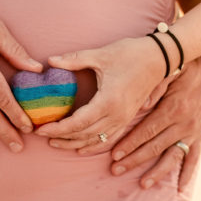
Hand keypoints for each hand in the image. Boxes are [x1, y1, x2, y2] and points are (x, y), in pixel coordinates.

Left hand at [34, 37, 166, 150]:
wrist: (159, 58)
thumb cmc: (131, 53)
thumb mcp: (101, 55)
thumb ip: (74, 60)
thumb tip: (50, 61)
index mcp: (108, 101)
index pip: (78, 123)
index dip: (58, 128)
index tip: (40, 129)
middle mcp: (117, 115)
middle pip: (84, 135)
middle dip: (62, 138)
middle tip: (41, 135)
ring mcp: (124, 119)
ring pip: (96, 140)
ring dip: (74, 143)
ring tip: (55, 142)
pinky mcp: (128, 118)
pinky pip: (108, 138)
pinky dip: (93, 145)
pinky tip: (80, 147)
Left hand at [110, 51, 200, 190]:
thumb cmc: (187, 66)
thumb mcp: (171, 70)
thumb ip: (155, 87)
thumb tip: (141, 105)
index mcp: (173, 108)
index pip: (147, 131)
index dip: (130, 144)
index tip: (114, 154)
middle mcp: (184, 123)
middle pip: (155, 147)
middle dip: (134, 160)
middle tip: (115, 170)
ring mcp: (193, 131)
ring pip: (173, 156)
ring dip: (157, 172)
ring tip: (143, 184)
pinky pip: (195, 156)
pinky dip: (188, 173)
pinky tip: (179, 187)